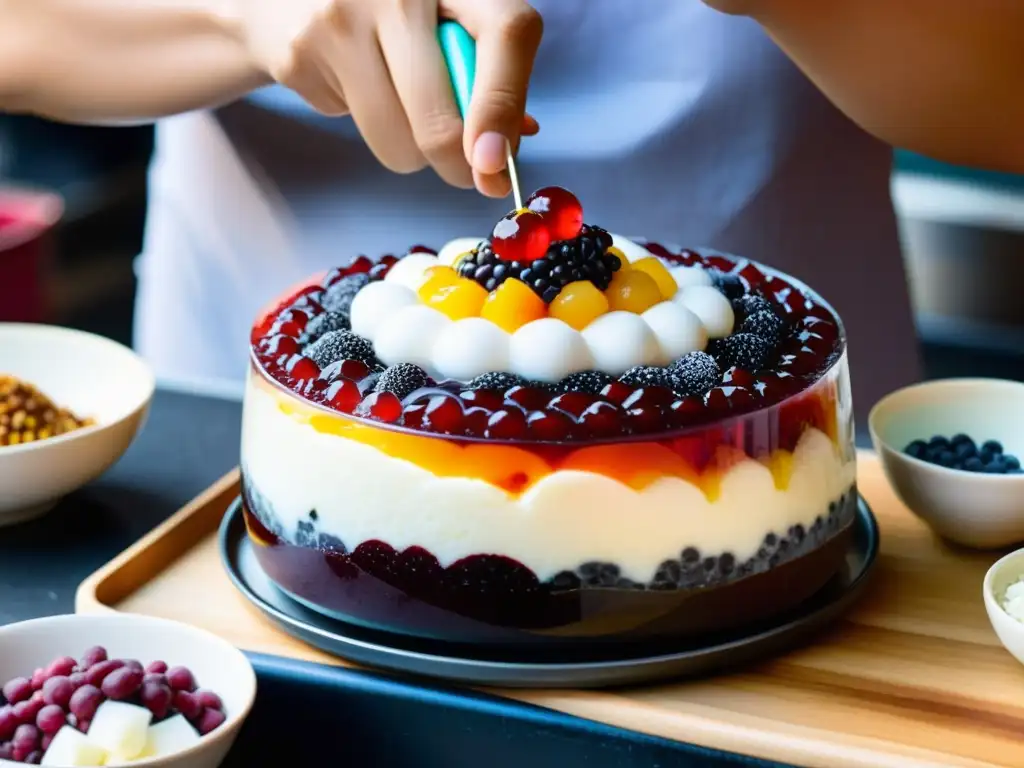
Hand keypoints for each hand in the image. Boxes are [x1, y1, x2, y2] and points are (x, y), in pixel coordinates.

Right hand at [233, 0, 542, 196]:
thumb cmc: (386, 8)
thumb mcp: (442, 17)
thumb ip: (485, 68)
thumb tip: (509, 145)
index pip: (505, 34)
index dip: (504, 107)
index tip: (496, 163)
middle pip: (440, 120)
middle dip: (458, 167)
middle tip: (465, 172)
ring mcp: (343, 18)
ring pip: (398, 142)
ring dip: (408, 148)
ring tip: (395, 100)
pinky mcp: (301, 53)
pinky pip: (353, 126)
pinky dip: (359, 119)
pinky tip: (348, 76)